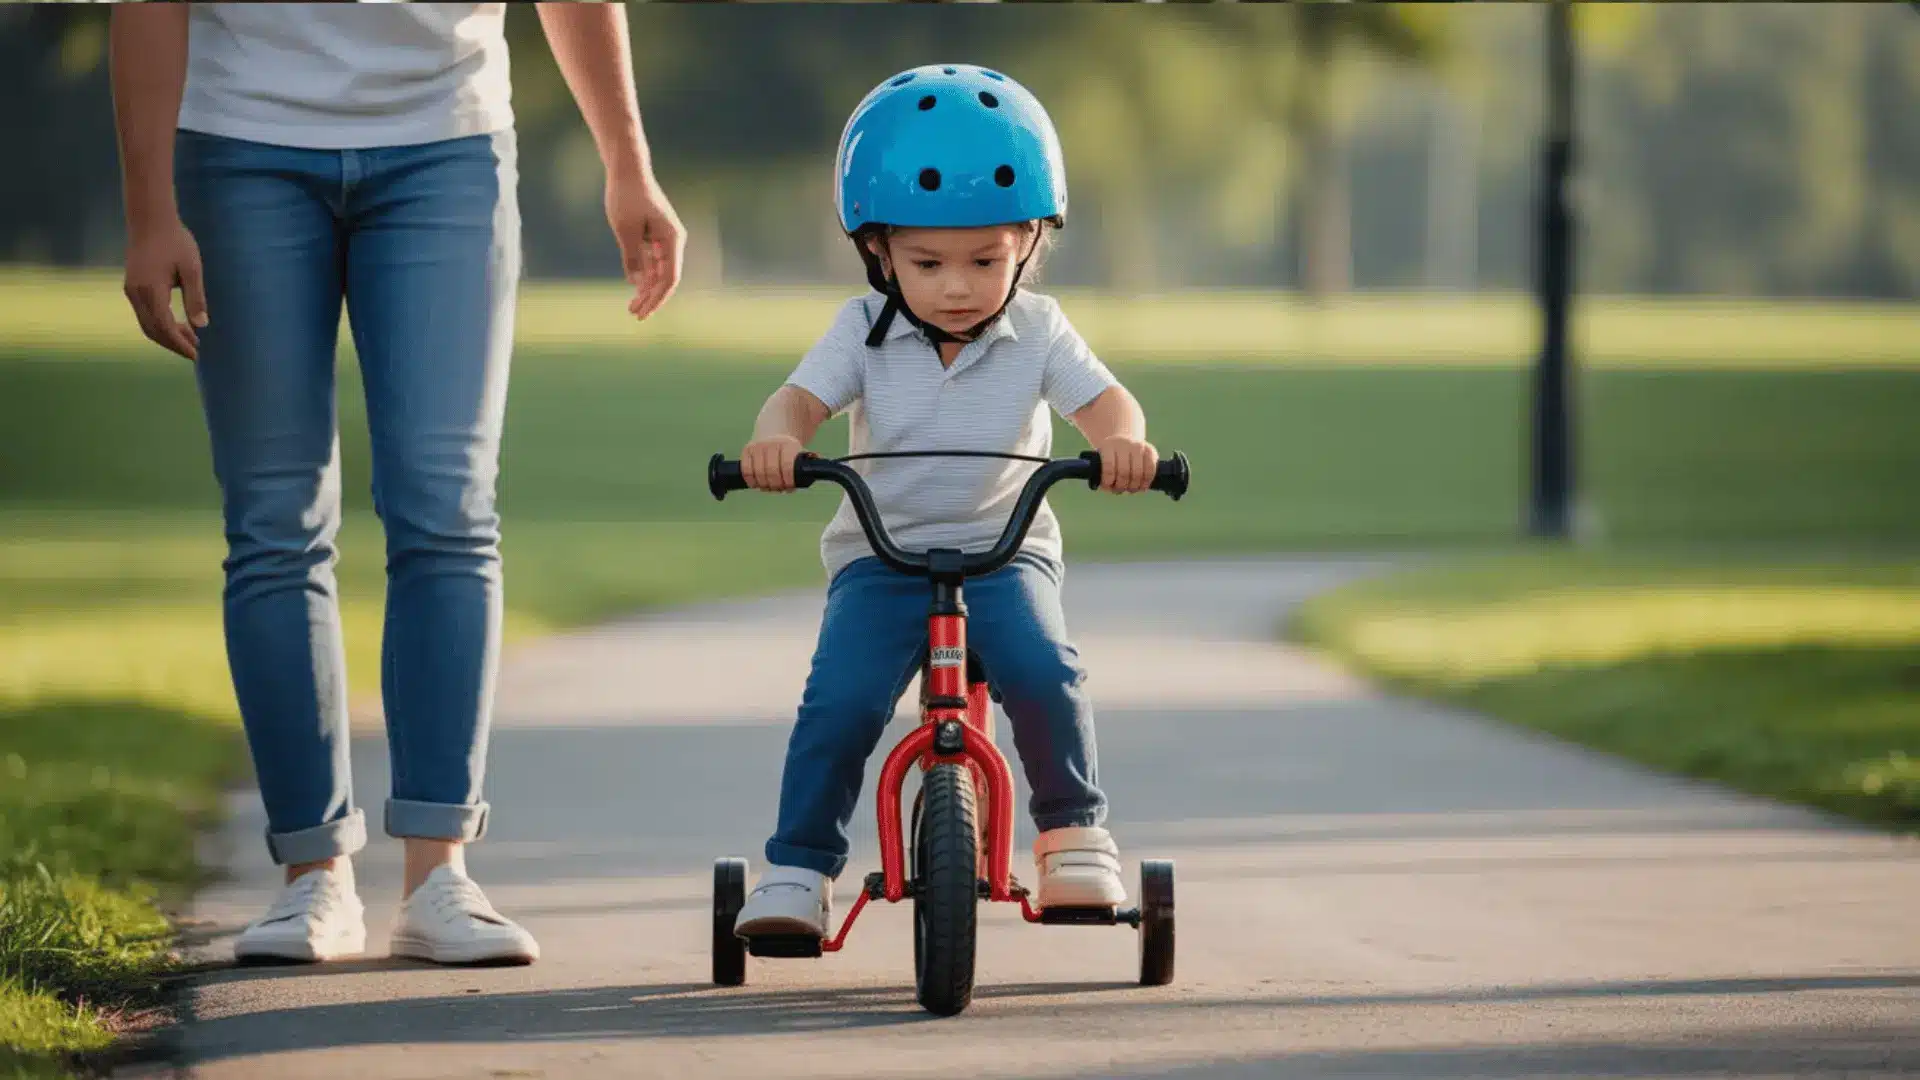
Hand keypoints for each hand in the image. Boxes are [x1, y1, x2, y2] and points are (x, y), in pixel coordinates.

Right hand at [123, 217, 206, 359]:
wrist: (150, 219)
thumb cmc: (175, 241)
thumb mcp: (192, 269)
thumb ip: (195, 297)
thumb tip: (201, 326)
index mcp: (150, 290)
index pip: (164, 327)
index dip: (180, 343)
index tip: (197, 354)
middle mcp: (136, 294)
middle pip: (152, 330)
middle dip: (174, 344)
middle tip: (196, 352)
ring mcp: (131, 290)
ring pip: (147, 324)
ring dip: (168, 335)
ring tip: (192, 340)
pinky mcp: (132, 286)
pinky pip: (145, 314)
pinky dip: (161, 324)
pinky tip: (179, 324)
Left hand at [605, 165, 684, 321]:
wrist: (628, 170)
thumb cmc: (627, 197)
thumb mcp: (625, 230)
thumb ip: (632, 258)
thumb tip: (635, 282)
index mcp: (672, 240)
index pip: (669, 279)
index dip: (657, 298)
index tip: (643, 312)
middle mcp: (672, 241)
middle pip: (665, 278)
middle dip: (650, 298)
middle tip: (634, 314)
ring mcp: (664, 239)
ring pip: (658, 271)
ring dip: (646, 289)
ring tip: (631, 306)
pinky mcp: (654, 235)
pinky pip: (652, 261)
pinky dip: (643, 275)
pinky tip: (633, 287)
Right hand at [743, 435, 804, 492]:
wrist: (774, 432)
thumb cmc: (789, 451)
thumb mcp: (800, 454)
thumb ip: (803, 467)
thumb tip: (804, 479)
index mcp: (788, 444)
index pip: (787, 466)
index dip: (788, 480)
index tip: (790, 487)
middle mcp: (772, 444)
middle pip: (771, 471)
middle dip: (776, 485)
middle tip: (779, 489)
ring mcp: (758, 446)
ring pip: (758, 472)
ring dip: (764, 485)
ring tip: (769, 488)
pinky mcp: (747, 450)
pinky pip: (746, 470)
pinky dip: (751, 481)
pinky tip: (757, 485)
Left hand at [1096, 436, 1158, 493]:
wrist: (1124, 440)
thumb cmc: (1109, 457)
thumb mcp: (1101, 460)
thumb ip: (1098, 473)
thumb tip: (1105, 488)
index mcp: (1108, 446)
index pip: (1109, 466)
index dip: (1108, 480)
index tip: (1108, 486)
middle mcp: (1124, 444)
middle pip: (1124, 472)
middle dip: (1122, 486)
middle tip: (1120, 490)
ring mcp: (1138, 446)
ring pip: (1138, 472)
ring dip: (1134, 486)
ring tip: (1131, 490)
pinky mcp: (1150, 450)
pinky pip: (1150, 470)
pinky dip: (1146, 481)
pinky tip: (1142, 487)